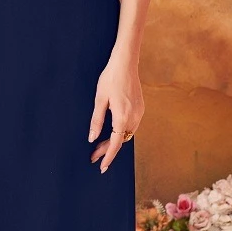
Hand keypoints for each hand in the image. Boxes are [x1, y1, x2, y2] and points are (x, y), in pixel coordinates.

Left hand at [87, 52, 143, 172]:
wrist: (126, 63)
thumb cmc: (110, 78)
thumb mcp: (100, 100)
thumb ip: (96, 121)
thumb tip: (91, 138)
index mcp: (122, 116)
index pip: (115, 143)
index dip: (108, 156)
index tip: (102, 167)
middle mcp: (134, 117)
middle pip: (121, 140)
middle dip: (107, 150)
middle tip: (93, 157)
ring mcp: (139, 113)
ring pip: (126, 134)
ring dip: (114, 141)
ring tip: (99, 146)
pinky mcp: (140, 108)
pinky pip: (131, 126)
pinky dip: (121, 132)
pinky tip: (111, 132)